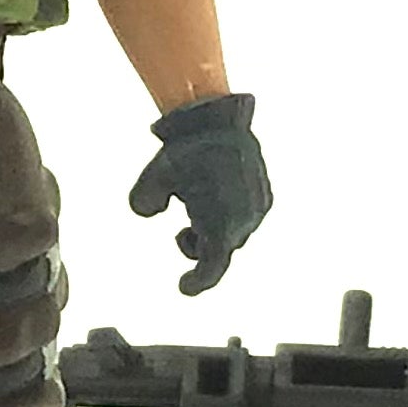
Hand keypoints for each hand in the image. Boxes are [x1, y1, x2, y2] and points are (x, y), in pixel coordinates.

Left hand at [127, 93, 271, 295]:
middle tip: (181, 233)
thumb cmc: (184, 152)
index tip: (183, 287)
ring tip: (195, 204)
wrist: (219, 118)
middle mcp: (245, 222)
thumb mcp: (151, 180)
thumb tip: (151, 212)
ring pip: (233, 234)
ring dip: (213, 229)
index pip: (211, 270)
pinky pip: (244, 217)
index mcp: (221, 226)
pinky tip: (214, 191)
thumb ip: (143, 204)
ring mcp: (258, 209)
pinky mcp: (264, 195)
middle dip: (200, 247)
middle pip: (220, 250)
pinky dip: (227, 214)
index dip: (197, 283)